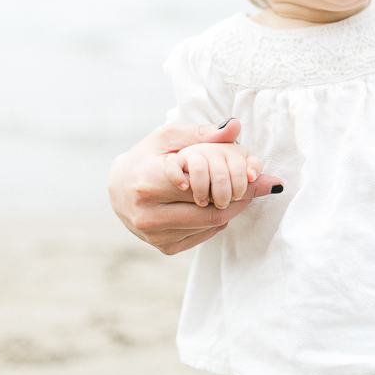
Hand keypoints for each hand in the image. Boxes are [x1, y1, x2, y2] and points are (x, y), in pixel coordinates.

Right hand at [108, 119, 282, 254]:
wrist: (118, 187)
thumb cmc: (146, 158)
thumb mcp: (169, 137)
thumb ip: (203, 132)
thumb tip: (236, 126)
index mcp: (149, 185)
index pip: (204, 190)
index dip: (234, 181)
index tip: (255, 174)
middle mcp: (149, 216)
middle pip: (212, 212)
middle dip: (240, 198)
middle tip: (256, 184)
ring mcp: (156, 236)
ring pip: (210, 226)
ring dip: (230, 209)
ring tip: (235, 190)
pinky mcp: (164, 248)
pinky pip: (204, 235)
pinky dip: (216, 220)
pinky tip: (213, 204)